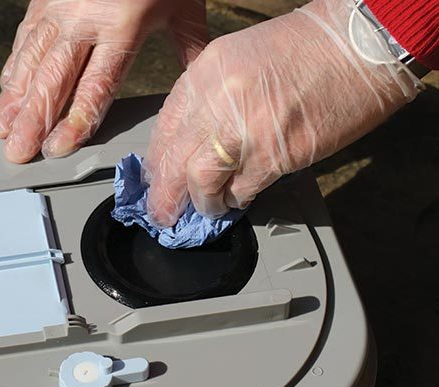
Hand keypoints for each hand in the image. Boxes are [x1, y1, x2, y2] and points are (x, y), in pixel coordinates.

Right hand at [0, 0, 207, 162]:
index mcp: (122, 27)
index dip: (74, 121)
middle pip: (53, 80)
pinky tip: (6, 88)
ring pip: (30, 61)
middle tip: (16, 151)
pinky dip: (13, 65)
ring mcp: (58, 8)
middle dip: (32, 120)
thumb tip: (199, 88)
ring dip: (13, 99)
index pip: (94, 86)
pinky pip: (25, 38)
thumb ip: (188, 49)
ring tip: (0, 128)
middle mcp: (84, 20)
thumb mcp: (184, 7)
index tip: (57, 148)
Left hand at [146, 0, 421, 224]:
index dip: (158, 161)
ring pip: (200, 182)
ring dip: (201, 204)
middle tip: (163, 214)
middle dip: (164, 195)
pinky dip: (236, 201)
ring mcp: (243, 129)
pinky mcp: (274, 155)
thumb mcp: (239, 59)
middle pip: (173, 159)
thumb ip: (212, 97)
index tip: (155, 179)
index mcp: (204, 72)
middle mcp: (215, 100)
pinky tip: (236, 202)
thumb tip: (196, 139)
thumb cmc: (307, 48)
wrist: (358, 45)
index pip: (164, 126)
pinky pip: (241, 190)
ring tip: (205, 211)